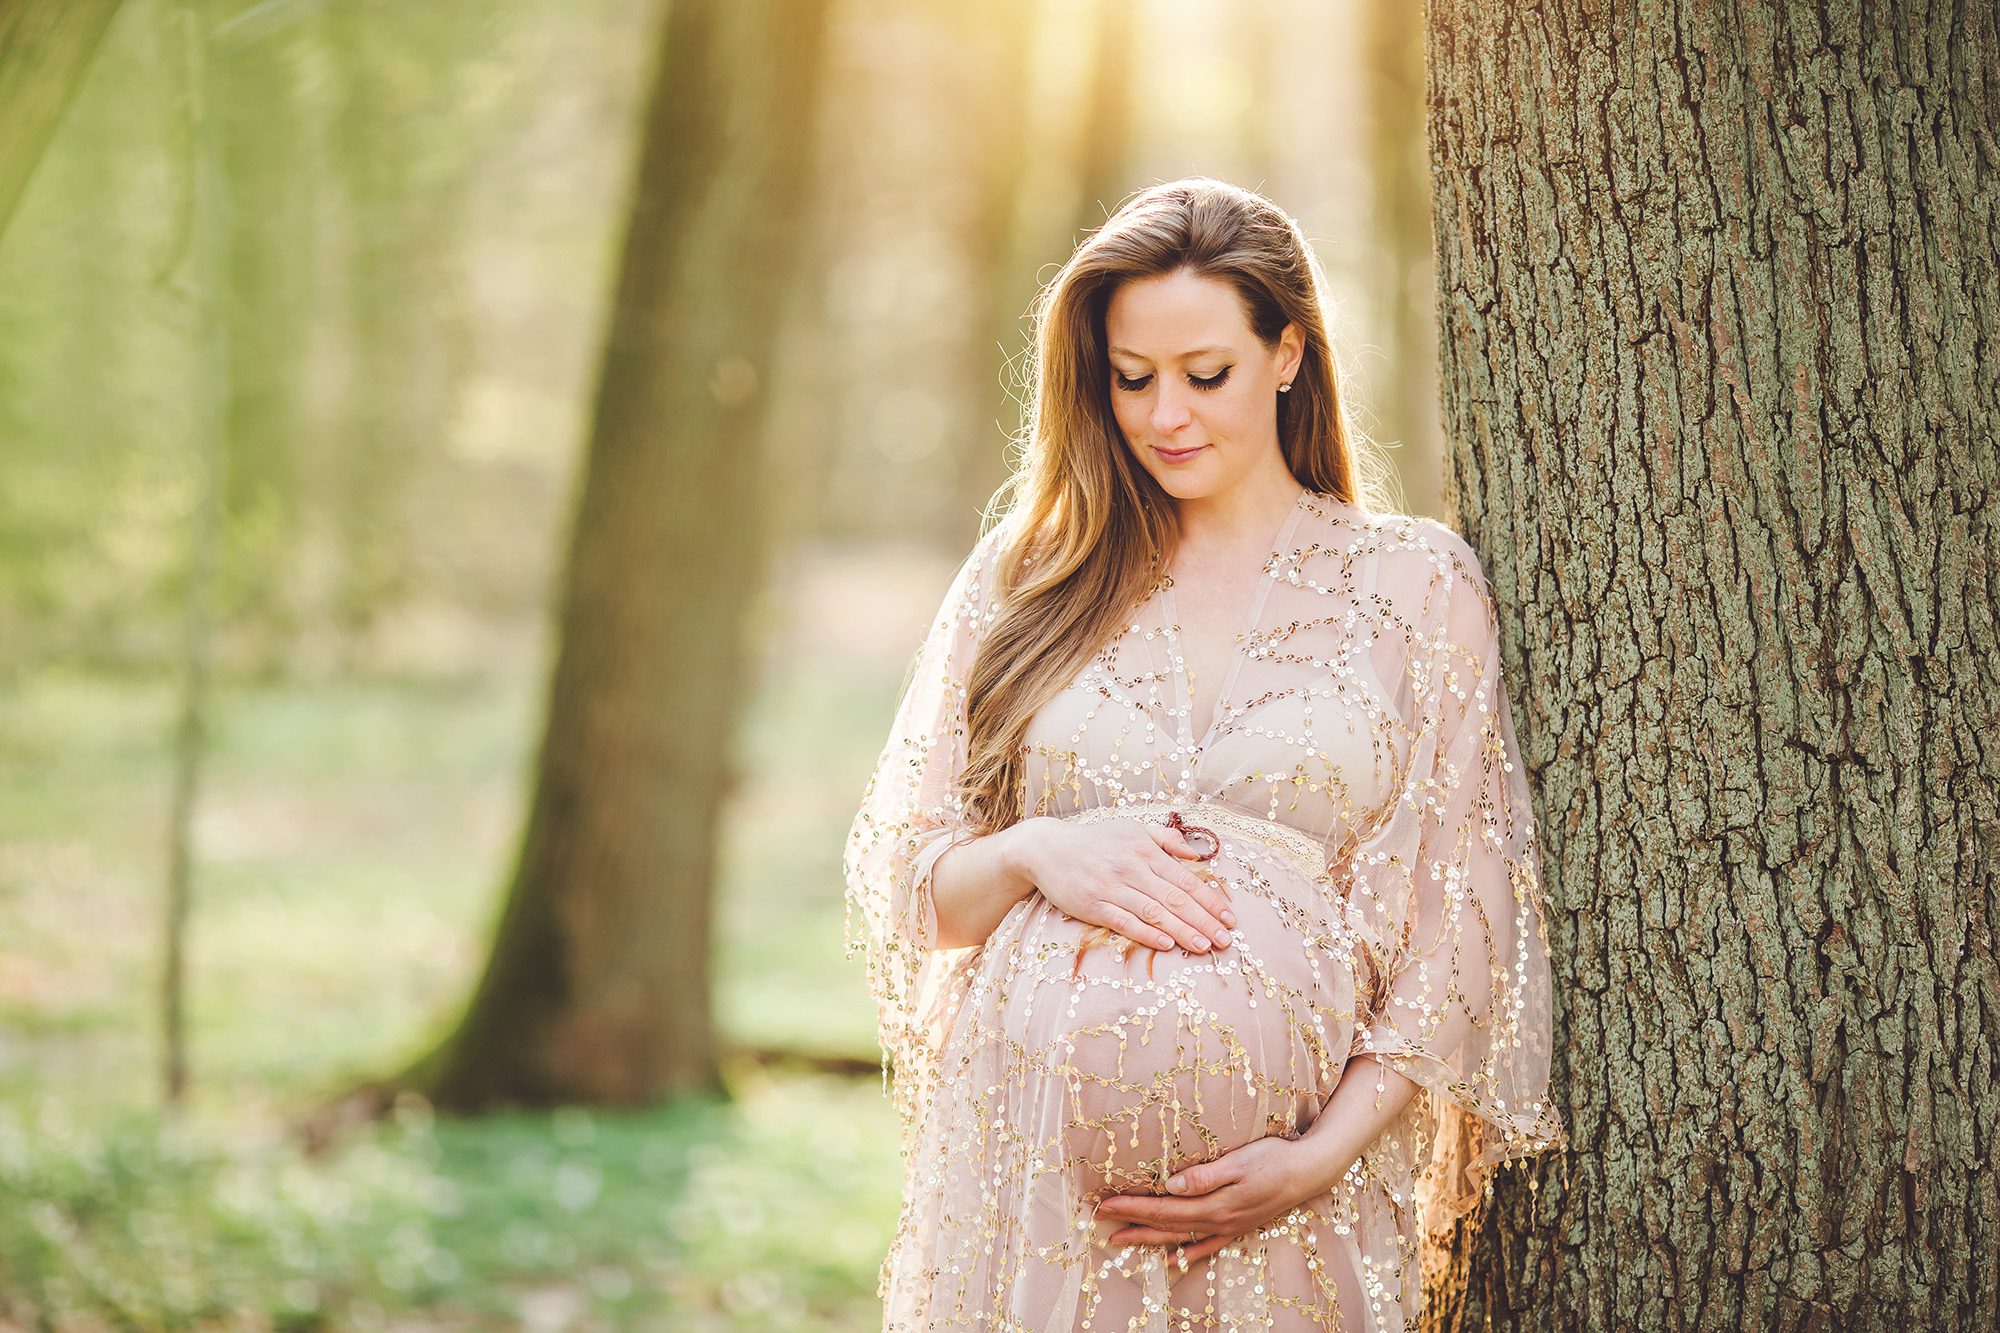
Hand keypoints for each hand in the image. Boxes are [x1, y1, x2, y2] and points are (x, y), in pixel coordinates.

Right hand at [1010, 815, 1236, 954]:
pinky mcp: (1094, 906)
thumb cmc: (1095, 841)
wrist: (1047, 849)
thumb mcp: (1132, 828)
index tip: (1230, 918)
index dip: (1211, 900)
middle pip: (1175, 899)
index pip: (1185, 880)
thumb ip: (1166, 839)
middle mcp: (1131, 868)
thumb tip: (1197, 855)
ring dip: (1183, 931)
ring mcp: (1112, 888)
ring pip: (1155, 912)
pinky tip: (1167, 944)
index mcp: (1144, 850)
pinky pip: (1125, 922)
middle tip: (1226, 940)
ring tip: (1205, 947)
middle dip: (1204, 921)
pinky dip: (1148, 933)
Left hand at [1091, 1136, 1318, 1266]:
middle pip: (1165, 1226)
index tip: (1104, 1204)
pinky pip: (1207, 1247)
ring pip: (1180, 1238)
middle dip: (1131, 1223)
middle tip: (1100, 1223)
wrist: (1308, 1172)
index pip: (1162, 1208)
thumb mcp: (1238, 1161)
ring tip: (1121, 1242)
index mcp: (1213, 1205)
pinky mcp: (1239, 1226)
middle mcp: (1217, 1222)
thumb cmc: (1273, 1158)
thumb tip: (1169, 1186)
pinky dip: (1188, 1254)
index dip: (1131, 1207)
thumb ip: (1204, 1176)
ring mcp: (1228, 1227)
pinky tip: (1174, 1261)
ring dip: (1149, 1239)